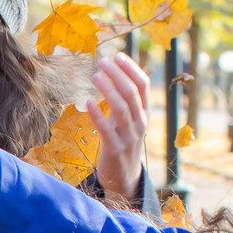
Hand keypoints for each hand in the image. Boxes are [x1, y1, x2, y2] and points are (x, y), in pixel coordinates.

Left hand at [89, 53, 154, 206]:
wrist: (124, 177)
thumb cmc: (122, 142)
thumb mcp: (127, 120)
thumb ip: (123, 101)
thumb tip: (113, 74)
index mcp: (144, 113)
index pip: (143, 86)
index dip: (132, 69)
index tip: (118, 55)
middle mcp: (140, 123)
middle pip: (132, 93)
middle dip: (118, 74)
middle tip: (102, 61)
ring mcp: (129, 137)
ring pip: (121, 108)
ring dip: (108, 89)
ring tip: (95, 75)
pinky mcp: (115, 149)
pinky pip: (107, 129)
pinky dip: (98, 114)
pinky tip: (88, 101)